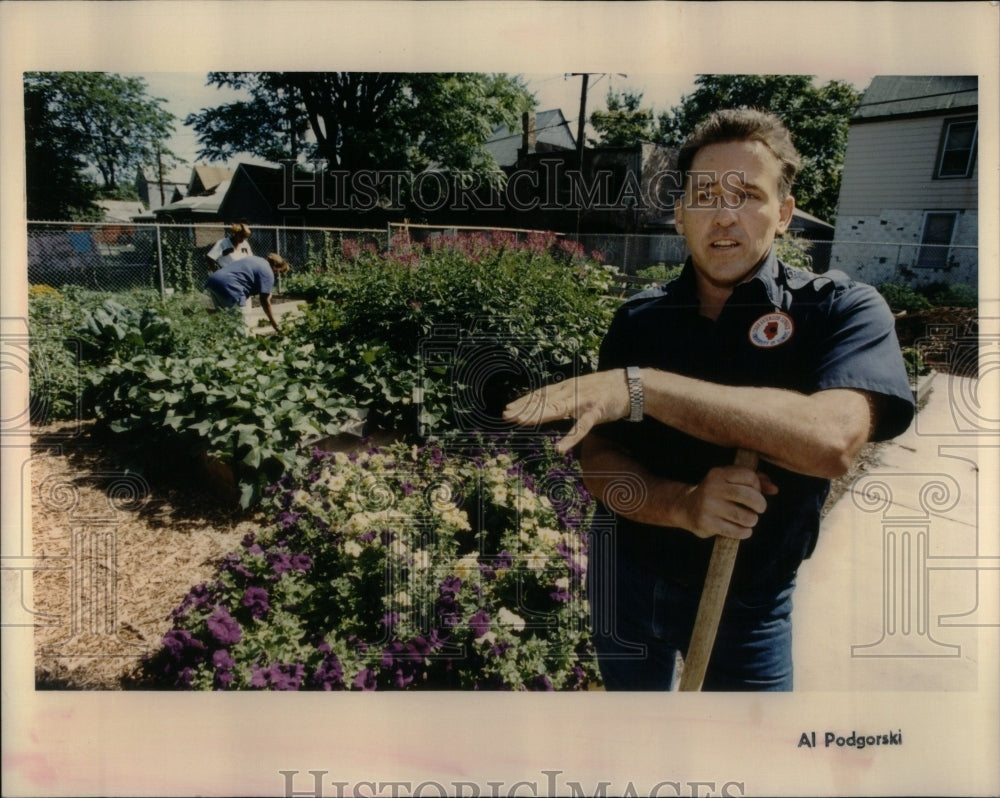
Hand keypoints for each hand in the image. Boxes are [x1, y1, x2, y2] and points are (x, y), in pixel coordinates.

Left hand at [503, 371, 629, 452]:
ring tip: (522, 422)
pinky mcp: (596, 411)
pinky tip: (560, 448)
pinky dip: (570, 438)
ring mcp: (583, 401)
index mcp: (566, 388)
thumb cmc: (603, 390)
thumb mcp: (579, 390)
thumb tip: (547, 404)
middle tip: (506, 415)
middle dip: (524, 408)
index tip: (507, 409)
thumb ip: (563, 397)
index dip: (523, 401)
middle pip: (544, 401)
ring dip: (539, 415)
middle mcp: (571, 391)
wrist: (630, 385)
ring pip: (557, 409)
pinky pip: (582, 427)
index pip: (540, 394)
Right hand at [675, 465, 777, 539]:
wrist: (686, 507)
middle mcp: (712, 487)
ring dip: (752, 521)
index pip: (749, 476)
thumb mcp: (731, 482)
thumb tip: (775, 489)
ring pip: (745, 516)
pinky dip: (744, 532)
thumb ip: (755, 481)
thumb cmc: (717, 493)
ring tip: (749, 520)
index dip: (758, 486)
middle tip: (759, 510)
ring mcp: (708, 505)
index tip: (755, 493)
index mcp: (719, 473)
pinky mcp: (706, 522)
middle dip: (760, 505)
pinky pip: (735, 531)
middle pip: (749, 496)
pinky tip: (743, 530)